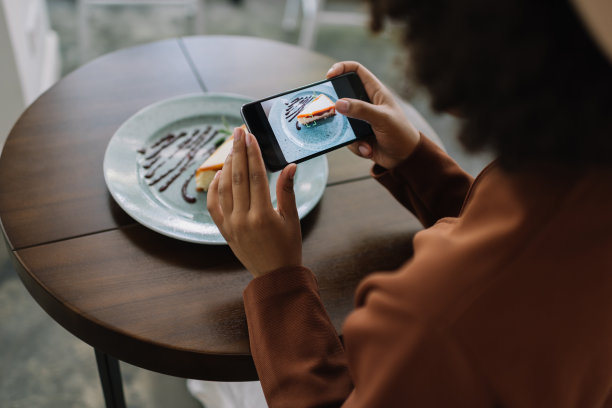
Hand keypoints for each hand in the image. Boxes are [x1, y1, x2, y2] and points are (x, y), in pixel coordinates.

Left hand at [207, 127, 301, 277]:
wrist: (274, 276)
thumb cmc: (288, 247)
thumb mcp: (292, 219)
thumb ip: (287, 190)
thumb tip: (290, 166)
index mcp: (263, 216)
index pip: (256, 176)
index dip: (253, 154)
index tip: (250, 136)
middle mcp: (243, 219)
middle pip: (238, 177)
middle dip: (237, 152)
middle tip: (238, 132)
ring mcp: (230, 225)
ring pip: (223, 188)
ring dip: (227, 166)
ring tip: (232, 149)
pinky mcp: (224, 230)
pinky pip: (213, 205)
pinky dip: (214, 187)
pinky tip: (220, 174)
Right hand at [326, 61, 420, 168]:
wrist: (405, 158)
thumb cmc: (400, 133)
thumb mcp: (382, 119)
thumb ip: (361, 110)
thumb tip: (338, 103)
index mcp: (375, 92)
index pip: (356, 71)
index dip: (342, 68)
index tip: (329, 76)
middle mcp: (366, 104)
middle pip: (342, 96)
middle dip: (336, 107)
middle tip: (330, 113)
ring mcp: (360, 120)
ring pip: (342, 121)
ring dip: (349, 133)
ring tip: (364, 141)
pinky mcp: (357, 135)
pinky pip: (347, 138)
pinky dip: (357, 145)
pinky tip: (369, 149)